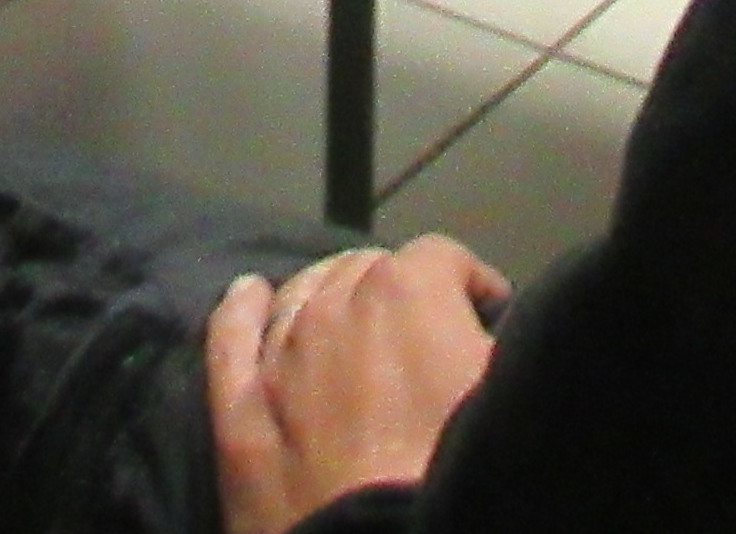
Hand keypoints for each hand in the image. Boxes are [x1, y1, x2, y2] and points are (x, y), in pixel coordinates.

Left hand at [208, 241, 508, 532]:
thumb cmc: (458, 477)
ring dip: (332, 300)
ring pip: (300, 298)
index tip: (487, 314)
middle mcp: (332, 309)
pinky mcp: (238, 417)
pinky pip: (229, 342)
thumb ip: (492, 344)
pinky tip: (250, 296)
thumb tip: (482, 334)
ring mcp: (278, 361)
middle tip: (427, 337)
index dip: (470, 284)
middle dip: (400, 292)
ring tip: (358, 329)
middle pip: (366, 271)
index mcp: (404, 293)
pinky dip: (240, 312)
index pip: (441, 258)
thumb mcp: (506, 394)